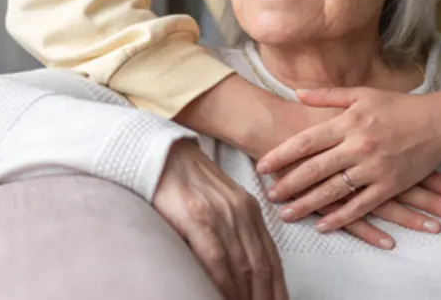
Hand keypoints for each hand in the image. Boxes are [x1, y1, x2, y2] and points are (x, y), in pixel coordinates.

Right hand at [153, 140, 287, 299]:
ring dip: (248, 296)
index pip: (272, 258)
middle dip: (266, 297)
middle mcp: (241, 213)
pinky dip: (225, 283)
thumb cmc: (187, 182)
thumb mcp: (221, 202)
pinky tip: (226, 298)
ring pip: (243, 266)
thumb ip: (235, 228)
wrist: (162, 154)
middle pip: (262, 267)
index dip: (278, 288)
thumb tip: (243, 266)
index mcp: (249, 210)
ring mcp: (221, 215)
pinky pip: (217, 258)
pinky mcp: (198, 218)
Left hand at [257, 87, 440, 232]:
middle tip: (268, 195)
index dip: (282, 155)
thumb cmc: (397, 106)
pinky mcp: (389, 186)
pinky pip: (360, 206)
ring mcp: (374, 168)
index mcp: (348, 123)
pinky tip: (322, 225)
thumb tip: (297, 93)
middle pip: (314, 170)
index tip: (262, 166)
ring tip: (286, 214)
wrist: (438, 124)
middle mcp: (358, 146)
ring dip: (307, 205)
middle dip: (288, 184)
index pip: (306, 141)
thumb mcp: (362, 93)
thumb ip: (327, 95)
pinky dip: (340, 218)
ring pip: (333, 192)